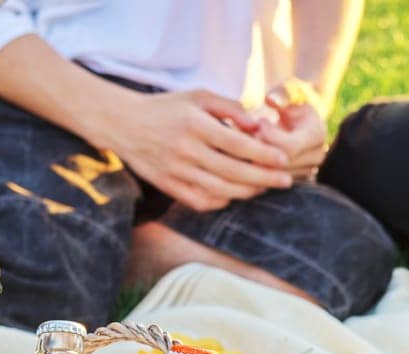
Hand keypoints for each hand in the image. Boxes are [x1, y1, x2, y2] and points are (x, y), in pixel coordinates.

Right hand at [95, 89, 293, 212]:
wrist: (123, 124)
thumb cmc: (167, 108)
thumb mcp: (198, 96)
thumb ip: (230, 107)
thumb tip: (257, 125)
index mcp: (195, 125)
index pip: (237, 144)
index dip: (264, 154)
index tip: (283, 159)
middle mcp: (186, 150)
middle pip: (233, 172)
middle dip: (263, 178)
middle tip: (285, 181)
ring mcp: (175, 171)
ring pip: (219, 190)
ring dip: (246, 192)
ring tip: (263, 188)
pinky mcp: (167, 185)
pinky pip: (199, 201)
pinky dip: (220, 202)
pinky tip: (234, 196)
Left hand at [256, 81, 328, 180]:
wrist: (297, 115)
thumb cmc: (290, 97)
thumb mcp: (288, 89)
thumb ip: (280, 93)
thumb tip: (270, 99)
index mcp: (316, 134)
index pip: (290, 146)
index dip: (270, 137)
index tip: (258, 123)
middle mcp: (315, 157)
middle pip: (281, 164)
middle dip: (260, 150)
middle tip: (245, 135)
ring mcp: (305, 171)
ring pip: (274, 176)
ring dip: (256, 162)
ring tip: (246, 144)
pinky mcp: (293, 180)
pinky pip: (271, 181)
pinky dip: (256, 170)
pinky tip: (248, 156)